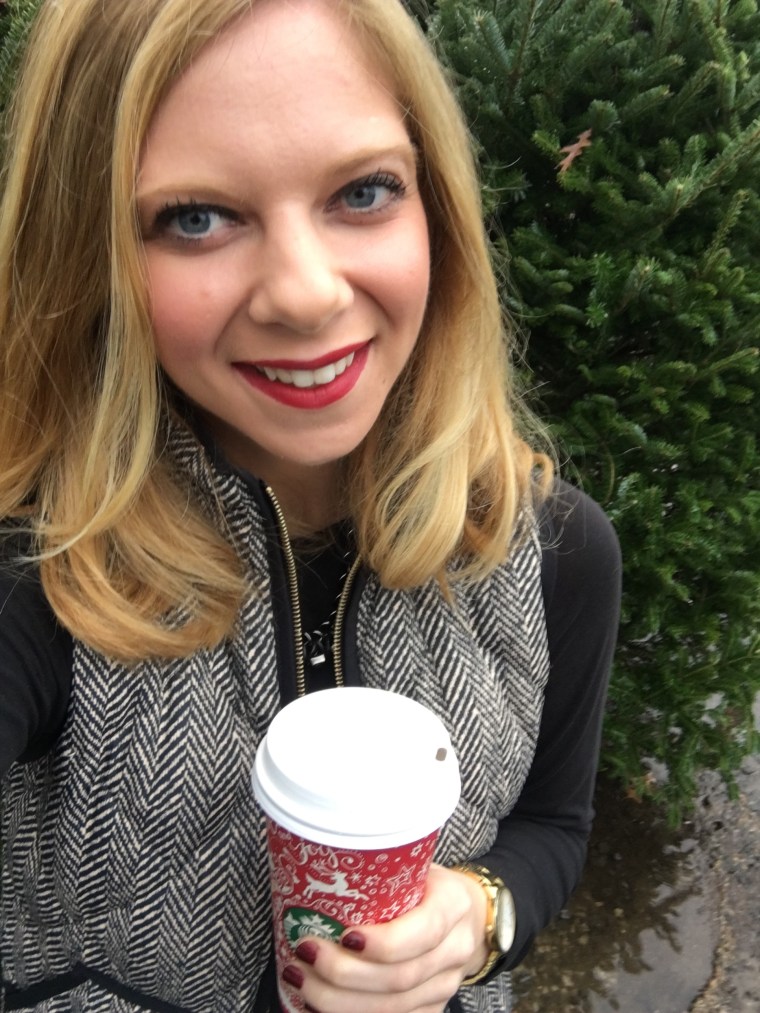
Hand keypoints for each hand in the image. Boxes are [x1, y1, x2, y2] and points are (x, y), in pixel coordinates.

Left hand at [279, 863, 489, 1012]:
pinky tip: (317, 1004)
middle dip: (344, 973)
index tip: (342, 936)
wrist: (467, 915)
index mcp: (453, 904)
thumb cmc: (428, 884)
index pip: (423, 932)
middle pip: (400, 977)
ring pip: (392, 1007)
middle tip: (304, 953)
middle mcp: (455, 950)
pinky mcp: (431, 1008)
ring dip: (338, 1000)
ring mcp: (445, 985)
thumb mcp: (415, 865)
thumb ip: (383, 871)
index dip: (382, 942)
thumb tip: (316, 860)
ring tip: (300, 978)